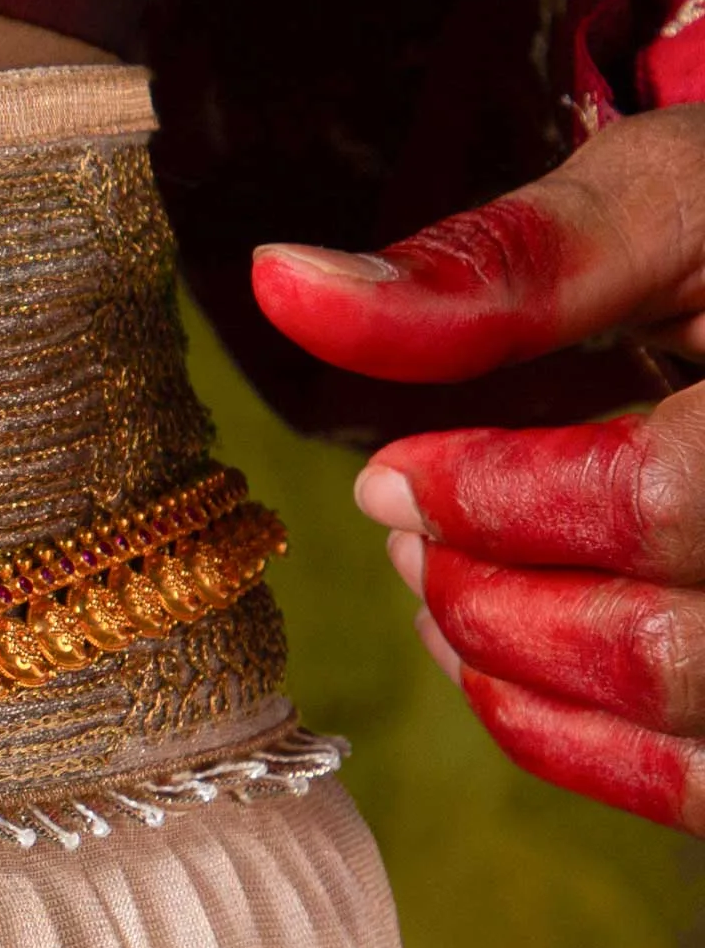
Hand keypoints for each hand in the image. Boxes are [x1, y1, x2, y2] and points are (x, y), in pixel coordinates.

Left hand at [253, 113, 704, 833]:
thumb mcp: (664, 201)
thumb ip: (499, 264)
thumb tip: (284, 283)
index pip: (663, 498)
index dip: (499, 500)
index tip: (391, 476)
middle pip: (669, 647)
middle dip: (495, 600)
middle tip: (406, 540)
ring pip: (684, 728)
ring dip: (522, 677)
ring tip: (443, 591)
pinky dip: (584, 746)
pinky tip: (503, 667)